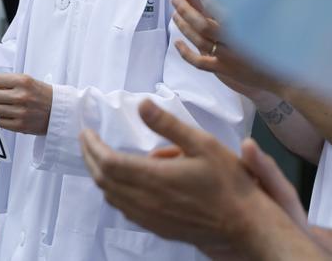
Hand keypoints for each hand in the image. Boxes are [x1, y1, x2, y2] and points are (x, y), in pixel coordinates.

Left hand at [0, 73, 52, 134]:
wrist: (60, 111)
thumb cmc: (43, 95)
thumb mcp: (29, 81)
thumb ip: (10, 82)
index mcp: (23, 81)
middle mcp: (22, 96)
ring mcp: (21, 112)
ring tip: (2, 105)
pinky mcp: (21, 126)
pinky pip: (1, 122)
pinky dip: (2, 118)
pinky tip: (9, 115)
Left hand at [80, 100, 300, 255]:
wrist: (245, 224)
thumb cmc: (228, 182)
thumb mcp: (202, 143)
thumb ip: (168, 125)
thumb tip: (141, 104)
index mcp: (154, 178)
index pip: (108, 162)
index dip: (92, 146)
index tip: (86, 131)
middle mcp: (146, 201)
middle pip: (103, 180)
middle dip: (90, 158)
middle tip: (87, 141)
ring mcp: (150, 218)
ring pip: (112, 197)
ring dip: (101, 176)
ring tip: (100, 158)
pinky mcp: (158, 228)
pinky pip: (125, 210)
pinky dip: (115, 192)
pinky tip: (123, 182)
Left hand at [171, 0, 281, 97]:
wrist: (286, 74)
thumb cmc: (280, 44)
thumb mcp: (271, 21)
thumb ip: (255, 5)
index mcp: (247, 27)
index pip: (220, 8)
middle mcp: (235, 41)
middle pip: (203, 23)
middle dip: (187, 6)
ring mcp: (228, 57)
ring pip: (199, 40)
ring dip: (184, 25)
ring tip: (174, 10)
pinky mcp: (224, 70)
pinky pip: (200, 62)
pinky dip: (186, 53)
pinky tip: (177, 43)